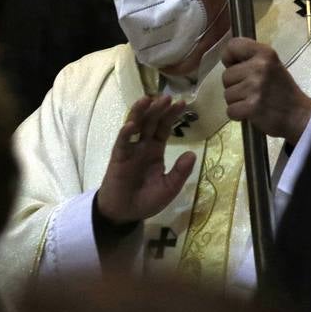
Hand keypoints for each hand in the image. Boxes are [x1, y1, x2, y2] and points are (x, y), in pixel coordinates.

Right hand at [96, 95, 198, 225]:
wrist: (124, 214)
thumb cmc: (146, 200)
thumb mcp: (169, 187)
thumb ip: (180, 172)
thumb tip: (192, 153)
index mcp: (155, 150)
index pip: (164, 127)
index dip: (171, 115)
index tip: (181, 103)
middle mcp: (143, 145)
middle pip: (151, 122)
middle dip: (158, 109)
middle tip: (168, 97)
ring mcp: (130, 149)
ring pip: (135, 126)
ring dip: (140, 113)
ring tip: (148, 99)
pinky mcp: (118, 158)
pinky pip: (122, 143)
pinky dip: (126, 133)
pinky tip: (132, 125)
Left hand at [222, 37, 310, 143]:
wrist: (299, 115)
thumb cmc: (282, 90)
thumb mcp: (271, 65)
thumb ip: (251, 59)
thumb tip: (228, 61)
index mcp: (265, 53)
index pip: (232, 46)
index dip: (229, 58)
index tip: (236, 67)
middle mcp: (259, 67)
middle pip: (226, 76)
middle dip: (234, 85)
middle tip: (252, 91)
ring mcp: (255, 87)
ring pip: (227, 94)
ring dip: (237, 101)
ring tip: (253, 102)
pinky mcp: (252, 106)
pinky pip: (230, 110)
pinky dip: (238, 115)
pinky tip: (251, 113)